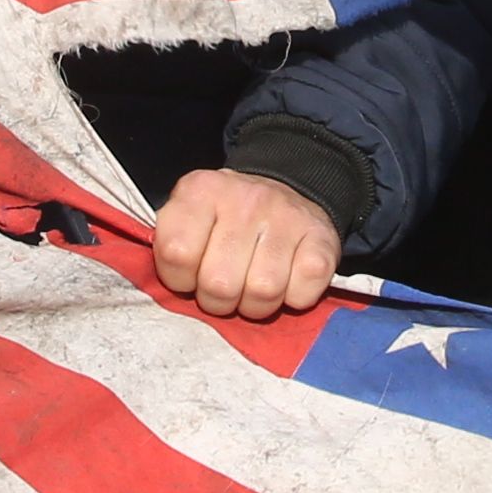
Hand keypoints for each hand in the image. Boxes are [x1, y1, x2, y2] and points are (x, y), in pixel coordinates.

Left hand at [147, 167, 338, 321]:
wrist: (287, 187)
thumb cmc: (226, 219)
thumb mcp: (189, 216)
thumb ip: (171, 246)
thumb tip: (169, 292)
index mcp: (200, 191)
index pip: (176, 253)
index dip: (180, 279)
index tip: (190, 276)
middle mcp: (244, 199)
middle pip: (219, 283)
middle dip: (219, 301)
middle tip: (225, 289)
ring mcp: (286, 216)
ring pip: (263, 292)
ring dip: (256, 305)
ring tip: (253, 289)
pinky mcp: (322, 238)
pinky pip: (302, 293)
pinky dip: (293, 299)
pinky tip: (287, 282)